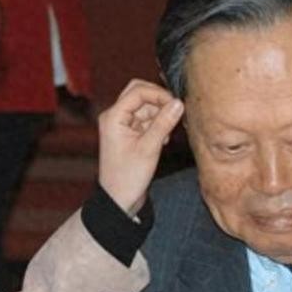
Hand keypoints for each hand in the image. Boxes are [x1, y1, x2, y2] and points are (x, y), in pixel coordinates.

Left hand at [98, 79, 183, 215]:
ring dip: (160, 115)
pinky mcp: (130, 132)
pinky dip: (157, 124)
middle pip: (140, 93)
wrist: (119, 199)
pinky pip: (146, 119)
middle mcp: (115, 116)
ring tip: (168, 134)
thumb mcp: (149, 148)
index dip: (159, 95)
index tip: (176, 105)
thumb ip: (164, 123)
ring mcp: (122, 124)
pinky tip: (164, 139)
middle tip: (174, 113)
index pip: (138, 91)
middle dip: (159, 101)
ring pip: (145, 106)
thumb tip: (179, 103)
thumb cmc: (127, 177)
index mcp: (113, 117)